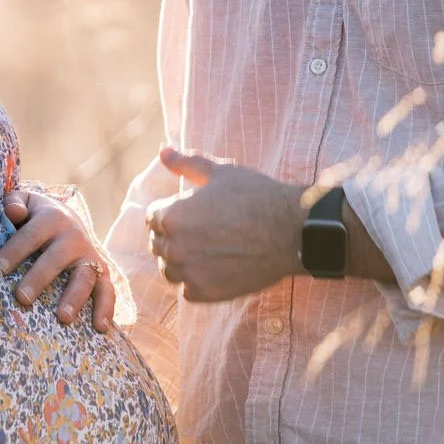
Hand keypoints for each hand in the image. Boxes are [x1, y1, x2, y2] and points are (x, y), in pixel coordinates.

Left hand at [0, 187, 115, 331]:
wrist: (67, 218)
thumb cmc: (36, 215)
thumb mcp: (26, 202)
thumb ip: (15, 203)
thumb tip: (13, 212)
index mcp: (52, 218)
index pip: (32, 234)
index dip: (16, 250)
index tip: (0, 268)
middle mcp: (73, 237)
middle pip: (56, 258)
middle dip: (39, 278)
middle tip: (22, 298)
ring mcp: (89, 255)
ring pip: (84, 276)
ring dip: (75, 297)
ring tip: (63, 318)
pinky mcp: (102, 272)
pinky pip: (107, 290)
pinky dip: (106, 308)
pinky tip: (100, 328)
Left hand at [147, 147, 303, 301]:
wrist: (291, 232)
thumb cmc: (256, 196)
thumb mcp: (219, 172)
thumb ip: (186, 163)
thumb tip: (163, 150)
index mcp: (171, 216)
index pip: (152, 218)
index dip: (170, 212)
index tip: (190, 213)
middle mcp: (174, 247)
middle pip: (158, 244)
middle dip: (173, 236)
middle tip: (202, 231)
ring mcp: (189, 273)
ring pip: (169, 270)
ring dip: (181, 261)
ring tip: (205, 251)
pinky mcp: (206, 293)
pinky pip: (187, 291)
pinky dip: (196, 282)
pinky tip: (215, 269)